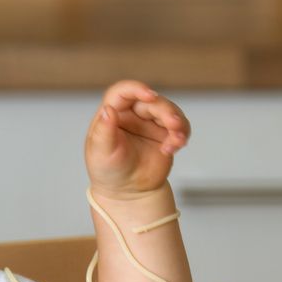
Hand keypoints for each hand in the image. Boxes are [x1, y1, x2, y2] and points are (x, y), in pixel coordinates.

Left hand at [84, 80, 190, 198]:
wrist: (127, 192)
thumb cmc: (108, 171)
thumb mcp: (101, 153)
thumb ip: (104, 132)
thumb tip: (108, 110)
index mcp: (114, 113)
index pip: (123, 92)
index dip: (137, 89)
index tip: (149, 95)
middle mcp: (133, 114)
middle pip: (153, 101)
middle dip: (166, 111)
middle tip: (174, 124)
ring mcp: (151, 123)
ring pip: (170, 111)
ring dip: (178, 123)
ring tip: (177, 140)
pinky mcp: (166, 135)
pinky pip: (180, 128)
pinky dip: (181, 135)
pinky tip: (173, 148)